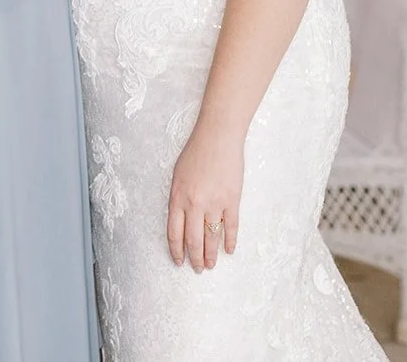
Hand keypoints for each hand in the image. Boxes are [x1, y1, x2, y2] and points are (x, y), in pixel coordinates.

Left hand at [166, 119, 244, 272]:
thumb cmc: (196, 152)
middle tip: (197, 269)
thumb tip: (181, 219)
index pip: (174, 233)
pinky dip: (230, 241)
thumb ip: (178, 198)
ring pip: (211, 237)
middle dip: (194, 258)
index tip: (179, 261)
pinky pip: (231, 227)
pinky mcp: (232, 200)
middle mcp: (194, 204)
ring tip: (210, 265)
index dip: (176, 250)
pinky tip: (229, 250)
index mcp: (178, 198)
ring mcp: (214, 203)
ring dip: (211, 254)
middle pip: (193, 240)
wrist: (218, 137)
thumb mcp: (178, 175)